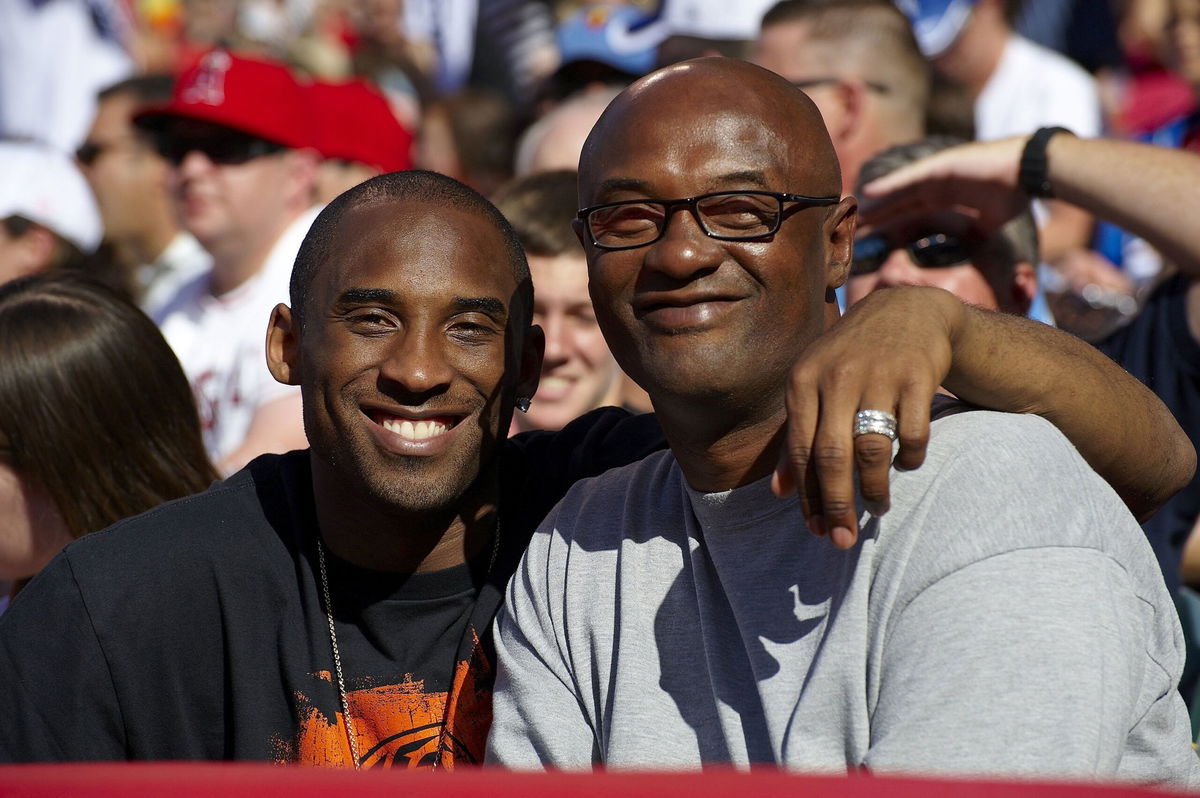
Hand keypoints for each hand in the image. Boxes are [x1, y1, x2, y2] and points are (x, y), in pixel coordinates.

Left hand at [772, 287, 960, 548]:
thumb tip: (778, 492)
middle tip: (843, 538)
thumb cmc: (849, 360)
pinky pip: (913, 434)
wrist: (906, 311)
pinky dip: (910, 459)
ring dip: (875, 488)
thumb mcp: (813, 386)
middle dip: (837, 505)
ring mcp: (879, 375)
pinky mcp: (918, 376)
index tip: (815, 530)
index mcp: (803, 380)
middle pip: (833, 455)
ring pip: (874, 449)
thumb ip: (796, 437)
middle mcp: (837, 376)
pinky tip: (906, 464)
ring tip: (877, 506)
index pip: (800, 450)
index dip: (807, 496)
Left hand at [858, 136, 1028, 237]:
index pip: (911, 213)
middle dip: (877, 215)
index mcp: (946, 197)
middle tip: (852, 227)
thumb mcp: (990, 224)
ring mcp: (936, 174)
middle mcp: (937, 185)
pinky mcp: (939, 166)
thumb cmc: (1014, 195)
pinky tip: (868, 193)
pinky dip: (888, 185)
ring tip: (853, 213)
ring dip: (876, 203)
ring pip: (899, 191)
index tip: (872, 236)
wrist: (1029, 173)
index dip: (891, 223)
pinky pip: (908, 177)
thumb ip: (976, 236)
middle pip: (899, 203)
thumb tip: (975, 258)